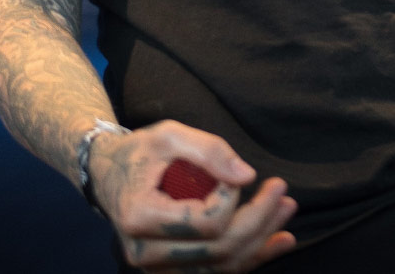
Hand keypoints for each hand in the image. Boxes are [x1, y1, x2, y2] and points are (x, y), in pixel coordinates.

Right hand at [89, 119, 297, 271]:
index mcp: (140, 217)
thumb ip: (209, 151)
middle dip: (258, 221)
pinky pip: (216, 271)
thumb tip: (247, 176)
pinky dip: (251, 258)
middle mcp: (146, 253)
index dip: (232, 198)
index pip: (205, 223)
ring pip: (222, 266)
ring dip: (261, 242)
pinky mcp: (172, 270)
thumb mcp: (170, 135)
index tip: (236, 173)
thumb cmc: (139, 151)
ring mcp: (158, 268)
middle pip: (219, 250)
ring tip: (286, 211)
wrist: (108, 174)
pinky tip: (278, 242)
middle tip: (282, 191)